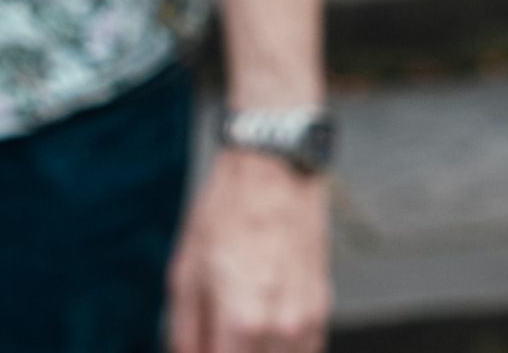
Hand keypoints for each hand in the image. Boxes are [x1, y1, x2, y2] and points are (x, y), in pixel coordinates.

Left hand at [167, 149, 331, 352]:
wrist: (275, 172)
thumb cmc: (229, 213)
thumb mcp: (185, 275)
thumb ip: (184, 335)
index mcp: (243, 322)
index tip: (202, 348)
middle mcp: (282, 326)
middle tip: (216, 338)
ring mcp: (308, 318)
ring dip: (259, 352)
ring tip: (239, 337)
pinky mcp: (323, 306)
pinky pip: (307, 350)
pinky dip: (284, 350)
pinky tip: (264, 337)